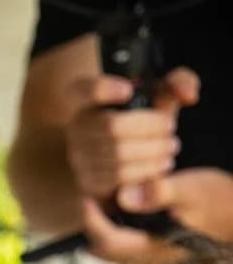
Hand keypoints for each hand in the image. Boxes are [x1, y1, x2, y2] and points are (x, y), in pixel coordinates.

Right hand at [63, 69, 194, 202]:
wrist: (130, 152)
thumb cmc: (145, 117)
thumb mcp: (161, 94)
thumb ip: (179, 82)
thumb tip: (188, 96)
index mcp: (86, 98)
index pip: (84, 90)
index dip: (103, 89)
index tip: (127, 90)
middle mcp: (76, 126)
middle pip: (113, 126)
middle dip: (150, 128)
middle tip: (171, 128)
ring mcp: (77, 156)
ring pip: (118, 154)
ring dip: (153, 151)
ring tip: (170, 147)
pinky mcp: (86, 182)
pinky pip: (118, 178)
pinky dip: (145, 171)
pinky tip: (159, 164)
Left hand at [80, 196, 195, 263]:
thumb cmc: (221, 200)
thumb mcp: (191, 189)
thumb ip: (159, 193)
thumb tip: (124, 196)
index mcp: (154, 247)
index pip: (108, 241)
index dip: (91, 220)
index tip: (85, 197)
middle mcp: (149, 259)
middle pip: (104, 250)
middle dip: (91, 226)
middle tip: (88, 198)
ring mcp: (153, 259)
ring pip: (112, 251)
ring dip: (100, 230)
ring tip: (98, 203)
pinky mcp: (157, 252)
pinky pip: (124, 247)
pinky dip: (114, 231)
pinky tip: (117, 211)